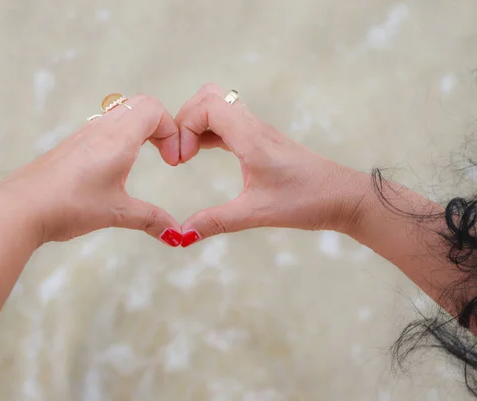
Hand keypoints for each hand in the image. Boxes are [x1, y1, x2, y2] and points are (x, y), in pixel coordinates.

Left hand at [0, 94, 182, 245]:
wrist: (21, 208)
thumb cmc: (69, 205)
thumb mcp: (116, 213)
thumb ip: (151, 219)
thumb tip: (177, 235)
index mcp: (117, 139)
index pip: (153, 109)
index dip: (171, 131)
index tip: (171, 161)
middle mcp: (101, 129)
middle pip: (139, 104)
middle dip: (159, 126)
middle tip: (163, 155)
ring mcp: (83, 134)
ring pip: (119, 112)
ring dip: (139, 129)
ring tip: (141, 159)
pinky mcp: (70, 145)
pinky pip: (102, 125)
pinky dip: (119, 136)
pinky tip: (114, 167)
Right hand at [175, 84, 366, 245]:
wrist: (342, 196)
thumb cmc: (307, 200)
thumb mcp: (257, 213)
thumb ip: (217, 221)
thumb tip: (182, 235)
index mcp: (251, 137)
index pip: (206, 106)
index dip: (184, 126)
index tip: (181, 160)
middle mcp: (253, 126)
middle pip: (208, 97)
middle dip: (185, 120)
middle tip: (180, 154)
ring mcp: (257, 130)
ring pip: (217, 106)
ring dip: (196, 125)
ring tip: (187, 156)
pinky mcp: (260, 139)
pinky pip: (226, 122)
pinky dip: (207, 131)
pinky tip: (202, 154)